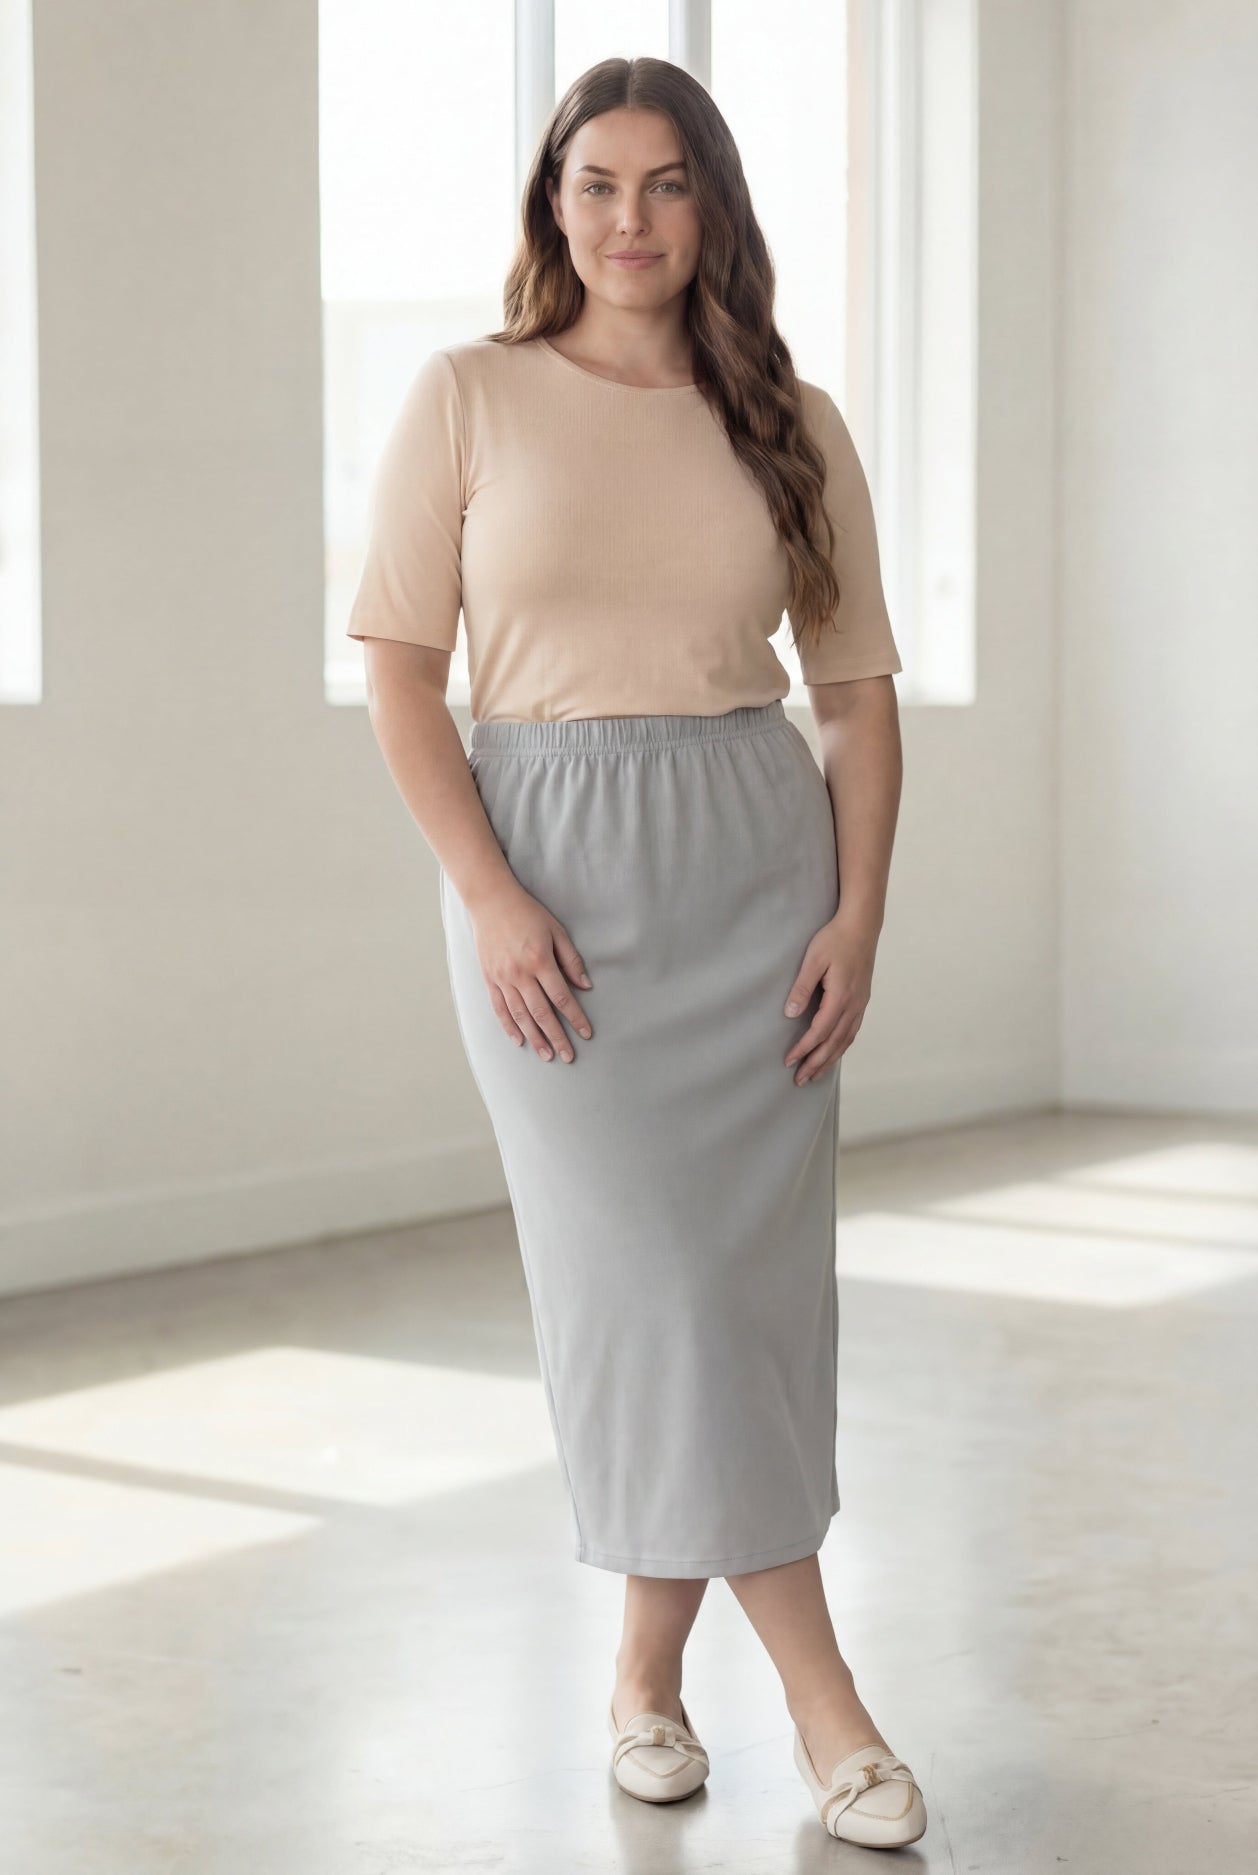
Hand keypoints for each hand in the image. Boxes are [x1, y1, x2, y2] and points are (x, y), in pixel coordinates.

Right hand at [467, 880, 593, 1062]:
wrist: (491, 901)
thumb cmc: (527, 913)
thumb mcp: (556, 930)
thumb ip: (571, 959)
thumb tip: (585, 985)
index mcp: (540, 961)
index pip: (562, 997)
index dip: (575, 1018)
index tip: (586, 1033)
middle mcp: (520, 974)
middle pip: (542, 1013)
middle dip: (557, 1036)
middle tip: (568, 1056)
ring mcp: (502, 978)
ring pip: (520, 1016)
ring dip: (535, 1038)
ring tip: (547, 1055)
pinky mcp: (490, 979)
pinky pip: (500, 1008)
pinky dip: (509, 1027)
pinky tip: (519, 1041)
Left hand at [782, 910, 878, 1083]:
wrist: (862, 925)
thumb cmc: (835, 939)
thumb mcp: (813, 960)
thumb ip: (801, 988)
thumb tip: (790, 1014)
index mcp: (840, 997)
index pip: (819, 1032)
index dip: (804, 1049)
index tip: (789, 1061)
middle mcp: (853, 1005)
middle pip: (834, 1043)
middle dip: (816, 1063)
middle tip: (800, 1080)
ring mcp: (860, 1004)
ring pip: (845, 1040)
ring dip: (829, 1059)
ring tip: (815, 1074)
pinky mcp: (862, 1000)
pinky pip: (852, 1031)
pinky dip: (842, 1047)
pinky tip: (834, 1052)